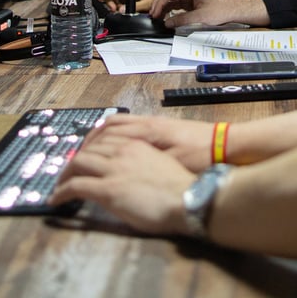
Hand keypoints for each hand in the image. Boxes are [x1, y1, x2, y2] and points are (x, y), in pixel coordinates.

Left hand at [50, 123, 194, 234]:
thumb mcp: (162, 162)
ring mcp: (114, 168)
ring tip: (60, 185)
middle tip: (68, 171)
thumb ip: (145, 159)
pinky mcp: (108, 189)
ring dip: (65, 174)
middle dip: (75, 159)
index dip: (90, 146)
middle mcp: (123, 150)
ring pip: (78, 162)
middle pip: (88, 148)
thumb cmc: (180, 186)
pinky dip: (62, 192)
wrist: (187, 198)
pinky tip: (56, 200)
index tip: (84, 155)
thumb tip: (136, 168)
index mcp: (136, 143)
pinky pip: (76, 186)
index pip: (104, 136)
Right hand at [74, 112, 216, 170]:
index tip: (73, 168)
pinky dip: (113, 134)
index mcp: (147, 132)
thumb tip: (116, 174)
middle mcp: (146, 123)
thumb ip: (143, 166)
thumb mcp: (170, 167)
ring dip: (98, 137)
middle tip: (72, 164)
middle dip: (86, 145)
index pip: (106, 135)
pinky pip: (128, 125)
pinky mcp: (160, 127)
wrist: (224, 144)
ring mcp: (153, 123)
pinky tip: (110, 148)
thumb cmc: (200, 159)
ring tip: (85, 154)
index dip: (86, 152)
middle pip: (106, 127)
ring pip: (116, 124)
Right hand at [149, 0, 269, 27]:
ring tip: (157, 18)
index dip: (159, 3)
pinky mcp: (189, 2)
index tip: (155, 14)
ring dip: (162, 8)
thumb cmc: (220, 10)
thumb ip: (182, 20)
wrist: (231, 10)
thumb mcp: (200, 17)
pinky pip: (174, 4)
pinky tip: (165, 18)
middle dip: (158, 4)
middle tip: (153, 16)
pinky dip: (168, 10)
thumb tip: (168, 23)